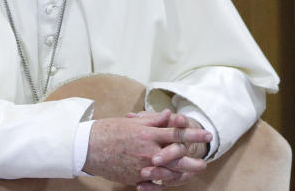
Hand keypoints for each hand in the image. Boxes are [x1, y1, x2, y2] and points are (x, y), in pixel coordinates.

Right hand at [82, 109, 210, 187]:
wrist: (87, 148)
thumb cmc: (107, 131)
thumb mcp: (130, 122)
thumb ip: (152, 120)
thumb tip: (169, 115)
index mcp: (147, 134)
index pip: (176, 132)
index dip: (193, 133)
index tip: (207, 134)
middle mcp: (148, 151)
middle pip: (178, 156)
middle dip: (194, 158)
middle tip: (205, 160)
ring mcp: (143, 166)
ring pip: (170, 172)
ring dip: (184, 171)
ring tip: (194, 170)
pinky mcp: (136, 177)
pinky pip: (156, 181)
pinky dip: (166, 180)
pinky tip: (173, 178)